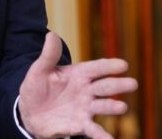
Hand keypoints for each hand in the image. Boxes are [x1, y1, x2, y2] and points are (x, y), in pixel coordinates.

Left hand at [18, 32, 137, 138]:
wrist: (29, 112)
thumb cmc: (37, 88)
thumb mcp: (39, 70)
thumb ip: (48, 55)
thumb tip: (51, 34)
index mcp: (78, 74)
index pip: (95, 68)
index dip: (108, 66)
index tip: (122, 65)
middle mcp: (86, 91)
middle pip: (104, 86)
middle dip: (117, 85)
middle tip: (132, 83)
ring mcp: (85, 108)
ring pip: (102, 106)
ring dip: (112, 107)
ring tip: (121, 107)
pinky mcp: (80, 124)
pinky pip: (93, 131)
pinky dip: (102, 136)